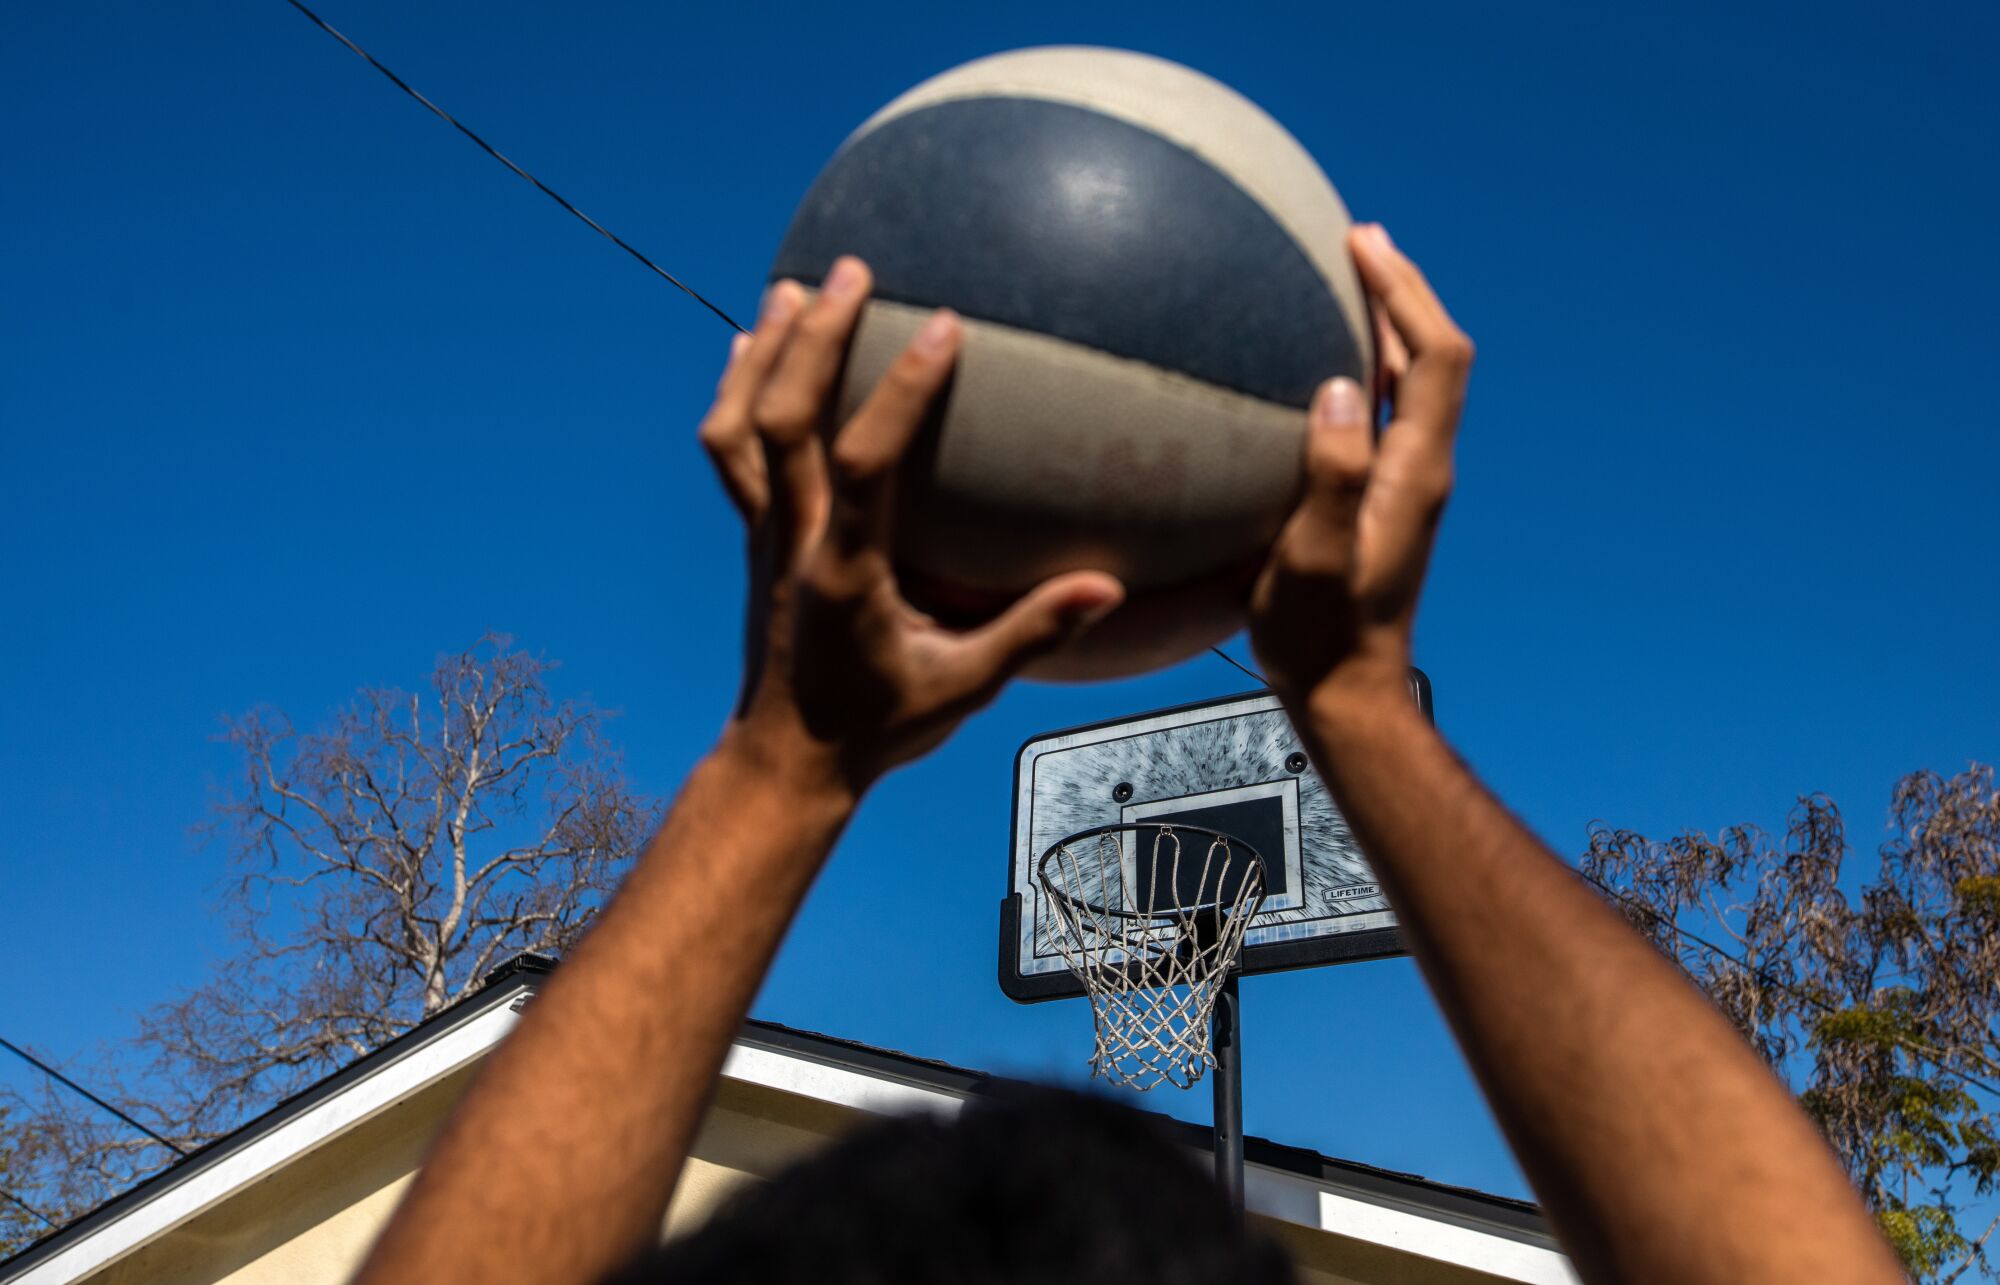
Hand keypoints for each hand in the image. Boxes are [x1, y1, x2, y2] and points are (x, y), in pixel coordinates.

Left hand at [698, 257, 1124, 794]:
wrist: (784, 761)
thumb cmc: (877, 726)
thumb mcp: (962, 688)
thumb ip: (1030, 633)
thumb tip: (1106, 590)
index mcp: (845, 570)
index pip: (865, 462)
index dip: (898, 391)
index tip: (942, 328)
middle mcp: (794, 539)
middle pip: (782, 419)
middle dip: (815, 337)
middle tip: (854, 270)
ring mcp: (764, 535)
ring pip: (742, 426)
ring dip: (765, 352)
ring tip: (794, 286)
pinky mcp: (754, 539)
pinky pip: (733, 451)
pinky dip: (740, 392)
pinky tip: (753, 350)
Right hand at [1249, 225, 1473, 718]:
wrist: (1346, 692)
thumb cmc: (1319, 634)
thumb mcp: (1312, 558)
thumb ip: (1332, 475)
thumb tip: (1342, 388)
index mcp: (1414, 472)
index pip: (1436, 355)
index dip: (1406, 291)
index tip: (1361, 244)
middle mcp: (1422, 468)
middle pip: (1435, 354)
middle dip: (1401, 290)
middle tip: (1355, 240)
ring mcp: (1406, 485)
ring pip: (1415, 380)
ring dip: (1388, 324)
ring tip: (1342, 281)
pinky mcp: (1383, 501)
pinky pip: (1388, 410)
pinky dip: (1368, 366)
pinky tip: (1321, 365)